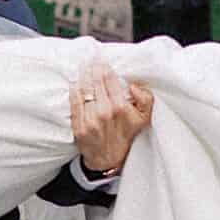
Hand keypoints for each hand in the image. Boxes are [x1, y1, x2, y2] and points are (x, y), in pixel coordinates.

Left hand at [70, 62, 153, 176]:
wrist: (108, 159)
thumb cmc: (125, 135)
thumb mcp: (144, 119)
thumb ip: (145, 99)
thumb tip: (133, 86)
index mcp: (120, 108)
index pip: (109, 79)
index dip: (104, 68)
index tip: (101, 61)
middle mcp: (104, 112)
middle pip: (95, 82)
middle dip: (92, 69)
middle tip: (90, 60)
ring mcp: (90, 120)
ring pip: (83, 90)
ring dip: (82, 76)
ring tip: (83, 68)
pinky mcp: (78, 126)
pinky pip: (74, 103)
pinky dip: (74, 91)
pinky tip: (75, 83)